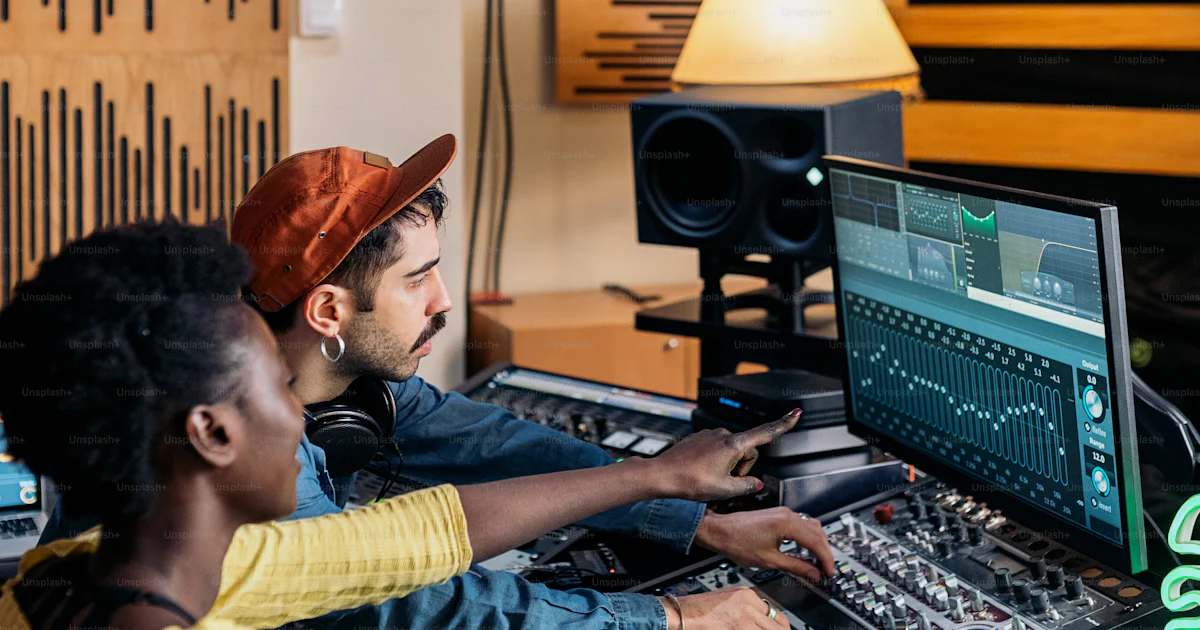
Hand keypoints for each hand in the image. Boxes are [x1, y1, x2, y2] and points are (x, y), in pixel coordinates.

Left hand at [648, 408, 801, 501]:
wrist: (662, 475)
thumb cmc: (690, 482)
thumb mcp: (724, 490)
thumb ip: (746, 485)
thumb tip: (755, 482)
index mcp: (733, 444)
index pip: (765, 433)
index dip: (784, 424)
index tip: (797, 413)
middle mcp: (722, 435)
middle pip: (747, 451)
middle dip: (741, 467)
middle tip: (724, 482)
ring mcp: (709, 435)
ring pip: (731, 452)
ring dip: (727, 466)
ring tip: (709, 478)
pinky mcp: (699, 438)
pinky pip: (716, 450)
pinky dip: (714, 462)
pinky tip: (700, 472)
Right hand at [659, 587, 788, 629]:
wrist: (681, 615)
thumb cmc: (697, 609)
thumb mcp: (728, 597)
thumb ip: (747, 605)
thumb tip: (764, 618)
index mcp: (747, 594)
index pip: (776, 613)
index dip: (780, 626)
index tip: (781, 629)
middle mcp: (749, 605)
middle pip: (780, 625)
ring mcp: (746, 621)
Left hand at [693, 507, 834, 580]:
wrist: (719, 531)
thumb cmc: (737, 542)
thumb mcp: (769, 560)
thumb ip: (796, 566)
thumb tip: (814, 573)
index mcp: (786, 523)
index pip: (816, 541)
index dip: (825, 558)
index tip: (829, 572)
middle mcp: (787, 514)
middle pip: (817, 532)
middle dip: (824, 552)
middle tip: (826, 569)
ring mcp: (783, 513)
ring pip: (811, 527)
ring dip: (817, 544)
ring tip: (817, 562)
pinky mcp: (778, 516)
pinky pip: (801, 525)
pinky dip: (808, 538)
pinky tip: (805, 551)